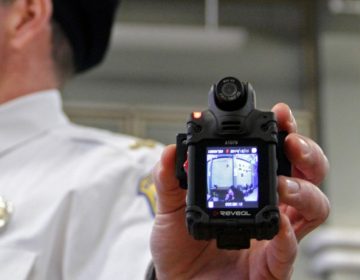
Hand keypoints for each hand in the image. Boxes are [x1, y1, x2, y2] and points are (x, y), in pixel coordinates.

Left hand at [151, 103, 329, 279]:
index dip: (283, 132)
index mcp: (249, 188)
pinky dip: (287, 234)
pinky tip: (278, 222)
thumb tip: (170, 151)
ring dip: (302, 190)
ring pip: (313, 207)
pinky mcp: (272, 265)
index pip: (275, 155)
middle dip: (306, 154)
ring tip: (281, 184)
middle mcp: (269, 206)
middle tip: (292, 143)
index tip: (279, 115)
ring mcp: (275, 235)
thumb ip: (169, 180)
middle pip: (306, 175)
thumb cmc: (180, 244)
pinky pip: (290, 249)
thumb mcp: (170, 207)